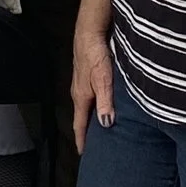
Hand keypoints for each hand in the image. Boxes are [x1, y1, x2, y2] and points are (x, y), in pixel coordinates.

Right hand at [72, 22, 113, 153]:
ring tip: (100, 128)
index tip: (83, 153)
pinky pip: (90, 96)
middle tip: (94, 145)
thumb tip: (106, 124)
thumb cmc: (95, 55)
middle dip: (86, 131)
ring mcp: (82, 83)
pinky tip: (104, 104)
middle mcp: (79, 92)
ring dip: (91, 118)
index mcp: (81, 97)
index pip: (79, 124)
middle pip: (82, 116)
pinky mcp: (88, 75)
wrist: (89, 32)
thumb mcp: (103, 80)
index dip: (82, 140)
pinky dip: (95, 105)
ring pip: (87, 106)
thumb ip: (105, 102)